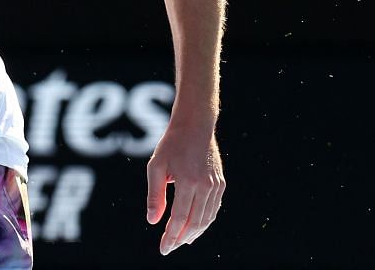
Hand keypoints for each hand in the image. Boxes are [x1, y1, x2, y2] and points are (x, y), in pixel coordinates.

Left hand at [145, 118, 224, 254]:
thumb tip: (152, 221)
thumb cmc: (172, 144)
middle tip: (170, 247)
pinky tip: (194, 226)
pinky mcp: (221, 184)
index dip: (171, 236)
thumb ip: (155, 195)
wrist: (195, 125)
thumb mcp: (156, 166)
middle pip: (194, 222)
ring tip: (181, 240)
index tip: (163, 248)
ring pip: (206, 218)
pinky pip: (213, 209)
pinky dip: (204, 221)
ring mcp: (216, 185)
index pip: (179, 218)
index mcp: (188, 181)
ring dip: (194, 233)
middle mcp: (205, 185)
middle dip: (181, 238)